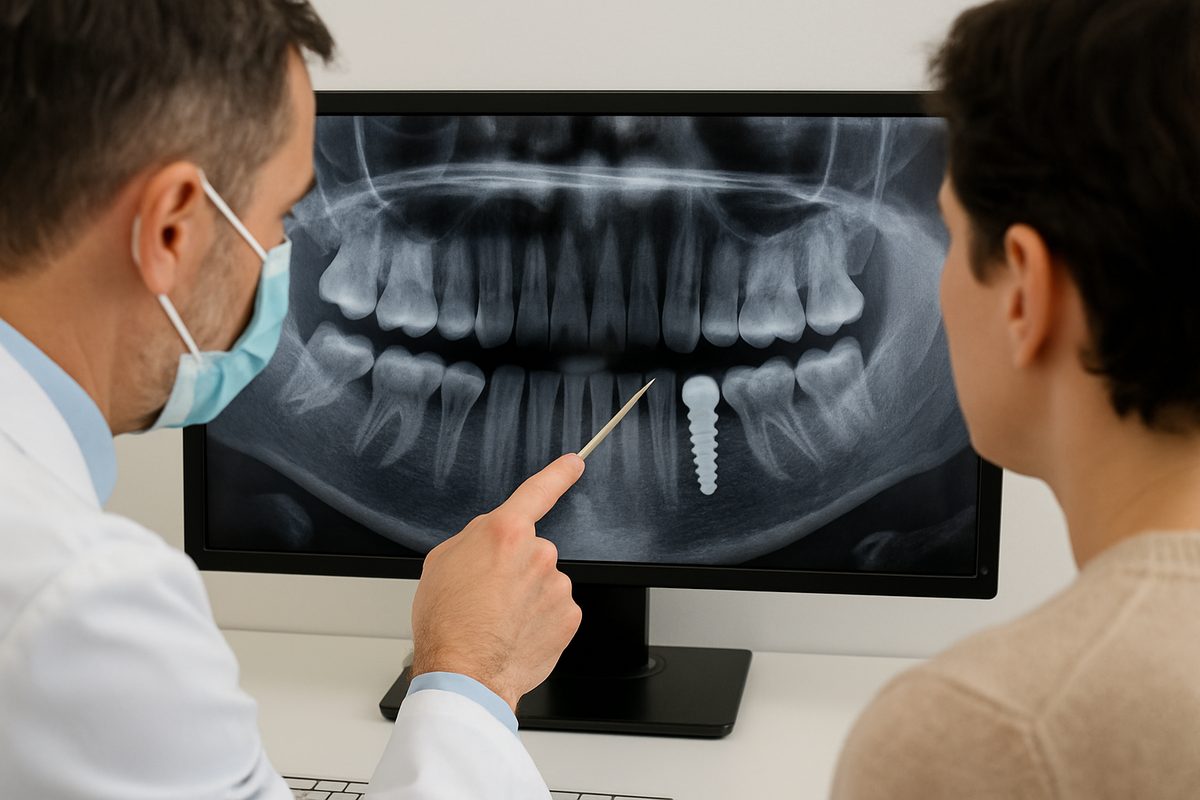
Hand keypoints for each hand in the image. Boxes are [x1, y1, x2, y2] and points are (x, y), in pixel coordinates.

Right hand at [409, 453, 585, 711]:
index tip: (573, 464)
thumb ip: (474, 540)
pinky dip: (539, 621)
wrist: (466, 673)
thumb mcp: (441, 563)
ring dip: (527, 597)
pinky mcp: (569, 616)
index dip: (559, 474)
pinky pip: (555, 610)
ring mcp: (557, 585)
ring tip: (498, 620)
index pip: (539, 491)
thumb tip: (490, 542)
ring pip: (544, 583)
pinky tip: (515, 633)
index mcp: (505, 532)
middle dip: (514, 568)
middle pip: (531, 551)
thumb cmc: (447, 622)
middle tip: (488, 595)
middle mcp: (539, 553)